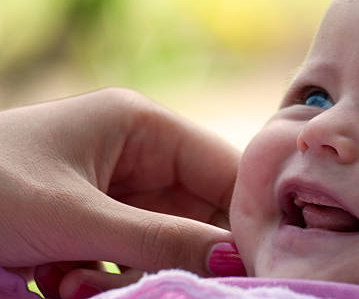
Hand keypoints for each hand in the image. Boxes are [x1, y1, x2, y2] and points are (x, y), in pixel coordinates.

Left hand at [0, 88, 242, 297]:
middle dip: (180, 252)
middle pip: (197, 208)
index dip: (242, 216)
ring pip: (165, 237)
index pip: (223, 168)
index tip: (246, 266)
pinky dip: (111, 278)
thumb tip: (233, 261)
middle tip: (157, 286)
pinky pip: (132, 252)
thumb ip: (159, 240)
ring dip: (135, 271)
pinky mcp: (95, 218)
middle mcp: (137, 151)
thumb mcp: (74, 218)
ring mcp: (116, 186)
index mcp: (142, 125)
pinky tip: (64, 284)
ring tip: (75, 285)